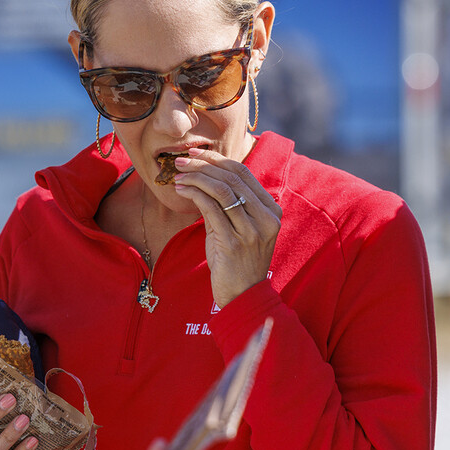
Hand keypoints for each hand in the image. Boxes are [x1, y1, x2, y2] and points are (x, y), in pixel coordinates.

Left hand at [173, 150, 281, 306]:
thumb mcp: (238, 227)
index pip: (243, 173)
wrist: (242, 295)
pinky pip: (211, 208)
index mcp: (271, 210)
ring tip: (178, 174)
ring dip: (195, 177)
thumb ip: (228, 204)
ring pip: (221, 190)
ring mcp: (251, 231)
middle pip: (231, 178)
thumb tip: (203, 175)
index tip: (195, 154)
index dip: (216, 159)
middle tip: (181, 161)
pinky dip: (193, 194)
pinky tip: (181, 190)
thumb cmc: (236, 260)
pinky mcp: (233, 243)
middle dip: (203, 164)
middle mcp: (265, 218)